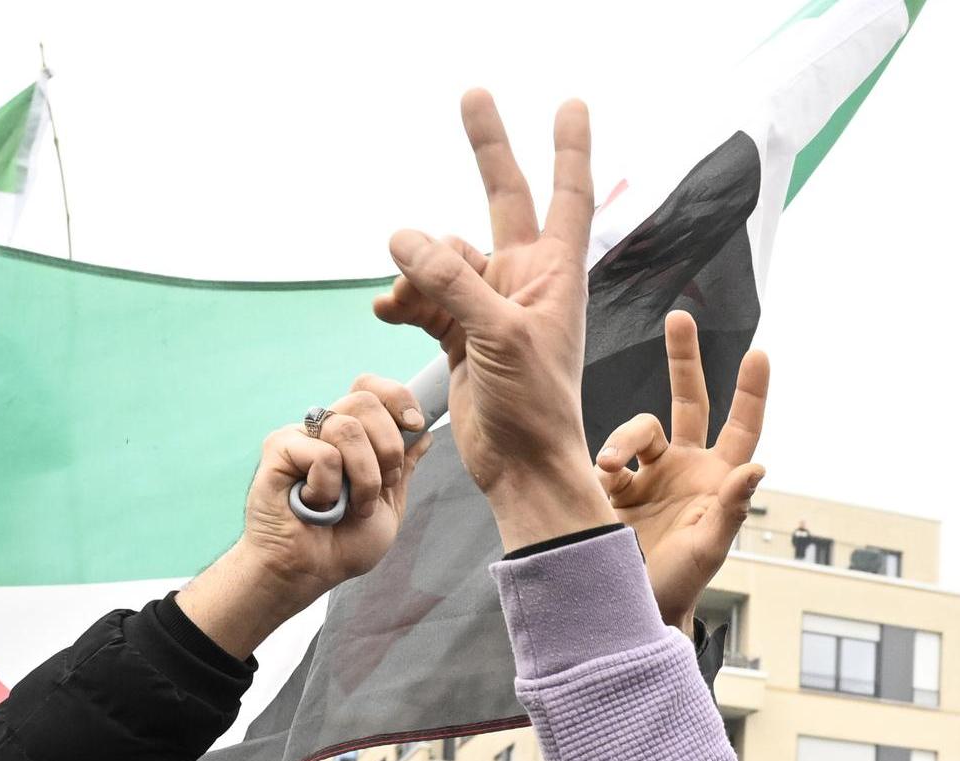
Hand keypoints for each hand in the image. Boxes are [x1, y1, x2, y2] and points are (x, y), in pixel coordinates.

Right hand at [181, 375, 425, 656]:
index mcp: (353, 437)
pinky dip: (329, 488)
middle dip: (388, 447)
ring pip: (347, 428)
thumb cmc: (342, 546)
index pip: (374, 390)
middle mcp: (325, 429)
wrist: (308, 573)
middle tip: (383, 484)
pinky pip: (323, 454)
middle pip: (364, 400)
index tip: (415, 424)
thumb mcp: (389, 506)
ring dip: (363, 477)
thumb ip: (403, 469)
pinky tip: (315, 505)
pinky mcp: (279, 448)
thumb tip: (424, 432)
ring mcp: (301, 436)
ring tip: (350, 505)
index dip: (398, 398)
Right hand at [377, 93, 610, 551]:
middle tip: (472, 93)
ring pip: (445, 258)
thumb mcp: (497, 335)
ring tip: (401, 300)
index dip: (568, 147)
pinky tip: (389, 311)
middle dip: (486, 150)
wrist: (521, 468)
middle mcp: (527, 280)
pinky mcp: (463, 332)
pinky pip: (425, 295)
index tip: (570, 103)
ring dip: (418, 271)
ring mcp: (492, 304)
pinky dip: (405, 299)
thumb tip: (403, 237)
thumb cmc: (535, 406)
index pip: (567, 194)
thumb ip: (451, 280)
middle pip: (503, 199)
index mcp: (555, 274)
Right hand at [599, 310, 769, 632]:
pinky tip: (601, 480)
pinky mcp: (617, 484)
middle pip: (689, 401)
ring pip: (640, 428)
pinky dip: (606, 461)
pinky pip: (611, 455)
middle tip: (678, 319)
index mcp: (719, 480)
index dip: (751, 391)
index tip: (759, 352)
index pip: (743, 426)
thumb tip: (756, 466)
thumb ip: (731, 508)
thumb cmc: (681, 585)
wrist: (631, 608)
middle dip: (683, 360)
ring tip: (610, 466)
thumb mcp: (710, 549)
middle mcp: (687, 468)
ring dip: (625, 438)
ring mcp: (651, 474)